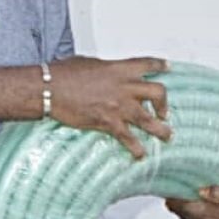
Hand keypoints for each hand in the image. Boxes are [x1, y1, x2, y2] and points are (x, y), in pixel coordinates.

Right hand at [51, 56, 169, 158]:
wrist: (51, 88)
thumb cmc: (64, 74)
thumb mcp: (90, 63)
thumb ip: (105, 70)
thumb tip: (107, 74)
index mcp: (119, 69)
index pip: (146, 64)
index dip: (160, 65)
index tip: (167, 67)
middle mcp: (124, 87)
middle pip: (158, 92)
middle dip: (164, 103)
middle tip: (163, 112)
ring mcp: (119, 106)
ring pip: (149, 119)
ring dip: (161, 130)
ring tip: (166, 136)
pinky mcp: (109, 122)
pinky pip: (129, 138)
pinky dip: (136, 148)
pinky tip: (140, 155)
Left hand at [165, 186, 218, 218]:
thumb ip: (216, 191)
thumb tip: (201, 190)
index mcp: (207, 212)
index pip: (182, 206)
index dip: (173, 200)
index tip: (169, 195)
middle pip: (184, 216)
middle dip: (179, 208)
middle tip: (175, 201)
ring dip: (190, 218)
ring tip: (191, 210)